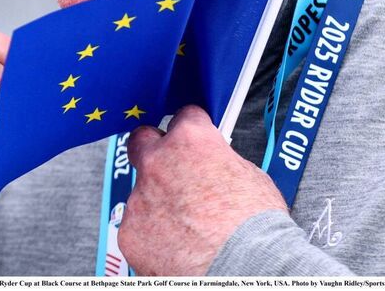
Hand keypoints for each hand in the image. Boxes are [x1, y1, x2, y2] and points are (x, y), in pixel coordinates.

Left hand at [121, 105, 288, 274]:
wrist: (245, 268)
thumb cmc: (255, 229)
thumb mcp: (250, 177)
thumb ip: (220, 162)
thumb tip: (216, 166)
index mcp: (191, 141)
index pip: (185, 117)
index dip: (193, 129)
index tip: (194, 139)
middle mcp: (158, 162)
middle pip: (142, 140)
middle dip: (154, 149)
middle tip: (170, 166)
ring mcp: (139, 198)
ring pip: (140, 191)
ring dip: (157, 201)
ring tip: (185, 224)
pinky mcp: (129, 232)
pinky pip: (137, 226)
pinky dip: (152, 234)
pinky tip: (176, 245)